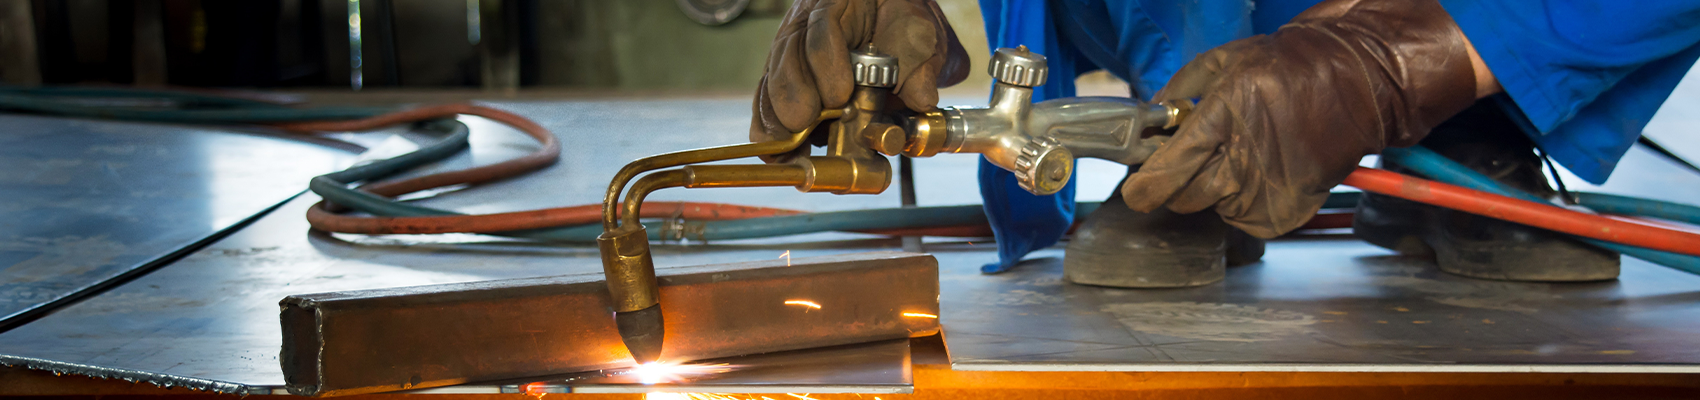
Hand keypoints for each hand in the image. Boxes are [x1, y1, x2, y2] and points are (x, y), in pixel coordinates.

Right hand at [750, 0, 969, 160]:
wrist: (889, 27)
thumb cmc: (898, 26)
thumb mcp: (916, 34)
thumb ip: (918, 64)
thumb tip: (921, 99)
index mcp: (838, 4)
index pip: (823, 30)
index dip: (826, 65)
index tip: (839, 96)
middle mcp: (804, 26)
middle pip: (787, 58)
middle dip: (795, 96)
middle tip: (807, 123)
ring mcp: (788, 53)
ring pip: (772, 83)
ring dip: (779, 119)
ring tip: (791, 149)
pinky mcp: (782, 81)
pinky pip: (766, 103)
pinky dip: (770, 130)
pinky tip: (777, 154)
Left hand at [1121, 0, 1477, 237]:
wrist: (1352, 86)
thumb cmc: (1285, 69)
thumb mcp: (1221, 62)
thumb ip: (1176, 93)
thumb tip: (1148, 120)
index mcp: (1219, 121)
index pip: (1163, 177)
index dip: (1142, 188)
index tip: (1138, 188)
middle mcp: (1240, 162)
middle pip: (1181, 200)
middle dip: (1180, 182)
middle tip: (1199, 158)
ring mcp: (1264, 192)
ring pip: (1211, 210)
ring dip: (1215, 190)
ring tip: (1242, 156)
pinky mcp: (1282, 214)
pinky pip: (1241, 221)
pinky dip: (1242, 204)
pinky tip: (1260, 173)